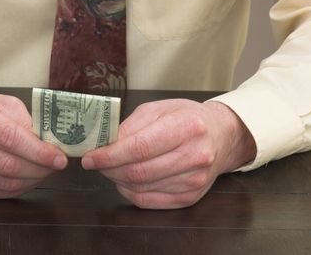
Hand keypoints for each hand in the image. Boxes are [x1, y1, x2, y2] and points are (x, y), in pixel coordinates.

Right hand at [0, 89, 66, 197]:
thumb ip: (24, 119)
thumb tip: (48, 143)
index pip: (11, 138)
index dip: (39, 152)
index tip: (60, 158)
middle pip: (9, 165)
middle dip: (40, 169)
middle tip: (57, 165)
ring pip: (4, 182)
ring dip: (32, 180)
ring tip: (45, 171)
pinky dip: (18, 188)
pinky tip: (29, 178)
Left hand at [81, 99, 255, 208]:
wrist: (220, 136)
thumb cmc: (186, 118)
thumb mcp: (159, 109)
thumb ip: (131, 125)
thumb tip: (106, 144)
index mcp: (187, 127)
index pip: (140, 147)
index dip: (110, 155)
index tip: (89, 157)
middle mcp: (195, 156)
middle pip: (139, 171)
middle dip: (110, 169)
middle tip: (96, 162)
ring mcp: (195, 180)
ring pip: (142, 188)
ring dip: (118, 180)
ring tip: (111, 168)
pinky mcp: (191, 197)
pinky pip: (150, 201)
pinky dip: (130, 192)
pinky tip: (126, 180)